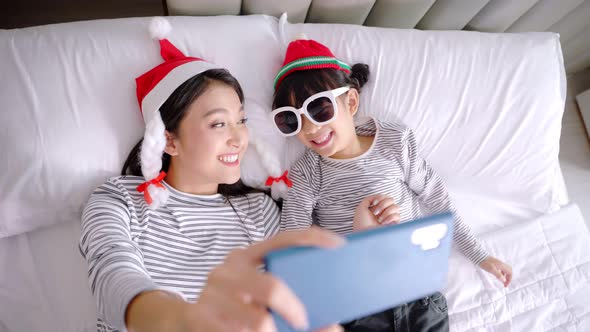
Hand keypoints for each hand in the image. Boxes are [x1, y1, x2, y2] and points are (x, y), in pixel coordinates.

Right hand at [187, 227, 345, 331]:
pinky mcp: (199, 318)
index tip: (338, 245)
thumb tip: (333, 325)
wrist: (182, 322)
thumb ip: (289, 300)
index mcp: (245, 256)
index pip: (283, 239)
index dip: (311, 239)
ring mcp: (211, 293)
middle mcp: (228, 269)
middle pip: (272, 287)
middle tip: (303, 321)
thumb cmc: (231, 307)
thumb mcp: (255, 295)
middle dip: (295, 309)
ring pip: (259, 320)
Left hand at [353, 194, 400, 231]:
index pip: (385, 197)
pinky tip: (383, 223)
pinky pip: (398, 215)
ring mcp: (390, 219)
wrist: (364, 235)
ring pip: (396, 207)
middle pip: (391, 200)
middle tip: (376, 212)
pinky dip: (390, 217)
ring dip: (387, 211)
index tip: (374, 204)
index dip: (380, 198)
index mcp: (376, 208)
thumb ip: (369, 199)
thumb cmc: (361, 223)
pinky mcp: (394, 225)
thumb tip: (380, 195)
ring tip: (379, 219)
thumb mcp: (361, 207)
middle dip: (383, 204)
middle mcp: (384, 212)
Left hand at [479, 256, 512, 287]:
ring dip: (505, 276)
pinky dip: (501, 273)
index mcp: (502, 265)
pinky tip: (497, 276)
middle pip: (509, 271)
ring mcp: (498, 263)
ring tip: (501, 281)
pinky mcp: (495, 264)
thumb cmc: (485, 263)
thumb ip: (498, 275)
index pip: (510, 272)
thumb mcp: (491, 269)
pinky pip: (501, 269)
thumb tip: (503, 280)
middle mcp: (502, 264)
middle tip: (505, 283)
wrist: (479, 256)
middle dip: (508, 278)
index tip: (505, 284)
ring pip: (505, 270)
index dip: (509, 279)